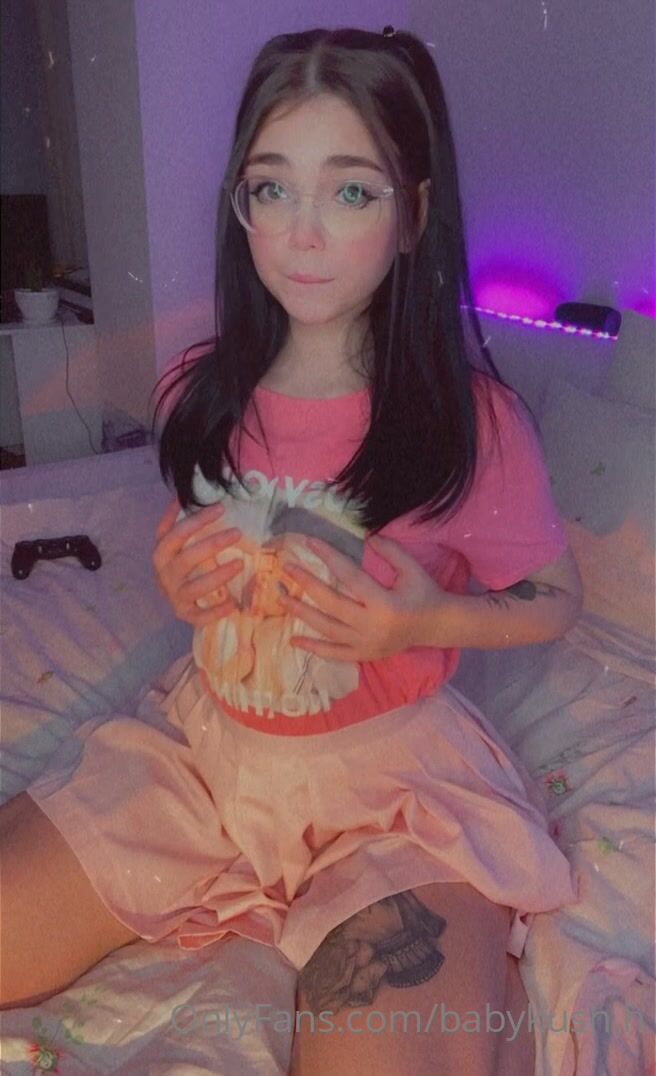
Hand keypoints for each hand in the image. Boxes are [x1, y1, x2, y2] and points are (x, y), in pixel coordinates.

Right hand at [152, 499, 242, 625]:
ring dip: (218, 575)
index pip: (176, 534)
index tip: (221, 508)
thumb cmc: (177, 565)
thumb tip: (181, 496)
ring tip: (240, 563)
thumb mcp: (172, 543)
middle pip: (187, 558)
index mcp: (161, 554)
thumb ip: (175, 522)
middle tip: (237, 532)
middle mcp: (165, 575)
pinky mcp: (185, 614)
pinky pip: (200, 616)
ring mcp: (174, 596)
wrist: (171, 597)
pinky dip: (216, 611)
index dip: (197, 521)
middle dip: (213, 544)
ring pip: (195, 587)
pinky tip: (234, 603)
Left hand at [278, 534, 452, 661]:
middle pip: (330, 603)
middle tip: (287, 567)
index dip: (328, 557)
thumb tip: (367, 536)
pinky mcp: (364, 655)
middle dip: (306, 584)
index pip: (348, 576)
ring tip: (281, 597)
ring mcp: (366, 644)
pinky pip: (333, 654)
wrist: (437, 627)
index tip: (309, 542)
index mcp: (384, 603)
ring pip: (326, 628)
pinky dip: (313, 649)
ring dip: (301, 613)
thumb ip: (391, 551)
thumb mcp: (413, 569)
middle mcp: (371, 625)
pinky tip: (293, 640)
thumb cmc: (424, 593)